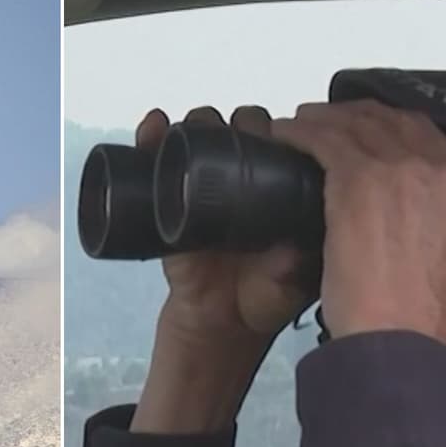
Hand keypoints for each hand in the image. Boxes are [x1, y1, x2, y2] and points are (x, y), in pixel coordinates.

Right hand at [132, 106, 316, 433]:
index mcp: (278, 189)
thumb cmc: (263, 299)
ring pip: (199, 135)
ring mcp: (201, 186)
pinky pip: (155, 160)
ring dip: (197, 122)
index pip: (279, 141)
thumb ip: (294, 266)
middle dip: (238, 121)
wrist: (218, 325)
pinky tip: (153, 127)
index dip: (278, 128)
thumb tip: (291, 247)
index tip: (275, 133)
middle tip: (237, 132)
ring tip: (195, 127)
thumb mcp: (290, 282)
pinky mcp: (167, 199)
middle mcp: (242, 179)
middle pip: (239, 128)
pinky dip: (151, 137)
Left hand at [271, 100, 445, 345]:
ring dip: (323, 120)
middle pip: (393, 122)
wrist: (399, 334)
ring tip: (299, 123)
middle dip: (358, 117)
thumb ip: (443, 228)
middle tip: (328, 120)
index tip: (368, 130)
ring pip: (356, 126)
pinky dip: (299, 134)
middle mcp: (443, 170)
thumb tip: (419, 220)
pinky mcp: (357, 178)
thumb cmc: (418, 315)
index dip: (393, 127)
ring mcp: (401, 170)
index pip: (430, 137)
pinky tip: (283, 135)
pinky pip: (324, 141)